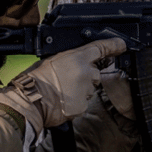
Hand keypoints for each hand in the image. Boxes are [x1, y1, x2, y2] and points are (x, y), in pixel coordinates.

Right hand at [0, 38, 127, 128]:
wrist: (30, 101)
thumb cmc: (36, 80)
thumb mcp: (53, 60)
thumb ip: (69, 59)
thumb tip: (75, 62)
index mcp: (78, 58)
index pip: (101, 48)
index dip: (113, 46)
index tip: (121, 45)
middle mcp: (86, 73)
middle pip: (95, 73)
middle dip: (86, 76)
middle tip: (68, 80)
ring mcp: (86, 91)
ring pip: (89, 89)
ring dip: (80, 90)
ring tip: (62, 92)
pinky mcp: (83, 106)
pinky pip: (83, 103)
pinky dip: (75, 103)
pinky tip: (62, 100)